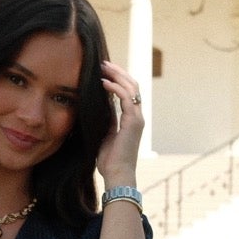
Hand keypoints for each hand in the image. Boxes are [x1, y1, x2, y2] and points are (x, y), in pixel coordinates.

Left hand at [96, 60, 143, 184]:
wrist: (117, 175)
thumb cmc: (109, 161)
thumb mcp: (105, 135)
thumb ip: (107, 120)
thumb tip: (101, 106)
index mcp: (131, 119)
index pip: (128, 92)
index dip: (118, 79)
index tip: (103, 71)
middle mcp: (137, 116)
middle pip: (132, 85)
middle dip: (118, 72)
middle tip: (103, 63)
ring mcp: (137, 118)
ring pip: (131, 88)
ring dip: (117, 75)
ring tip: (103, 67)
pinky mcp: (133, 122)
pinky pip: (126, 98)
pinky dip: (115, 88)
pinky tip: (104, 82)